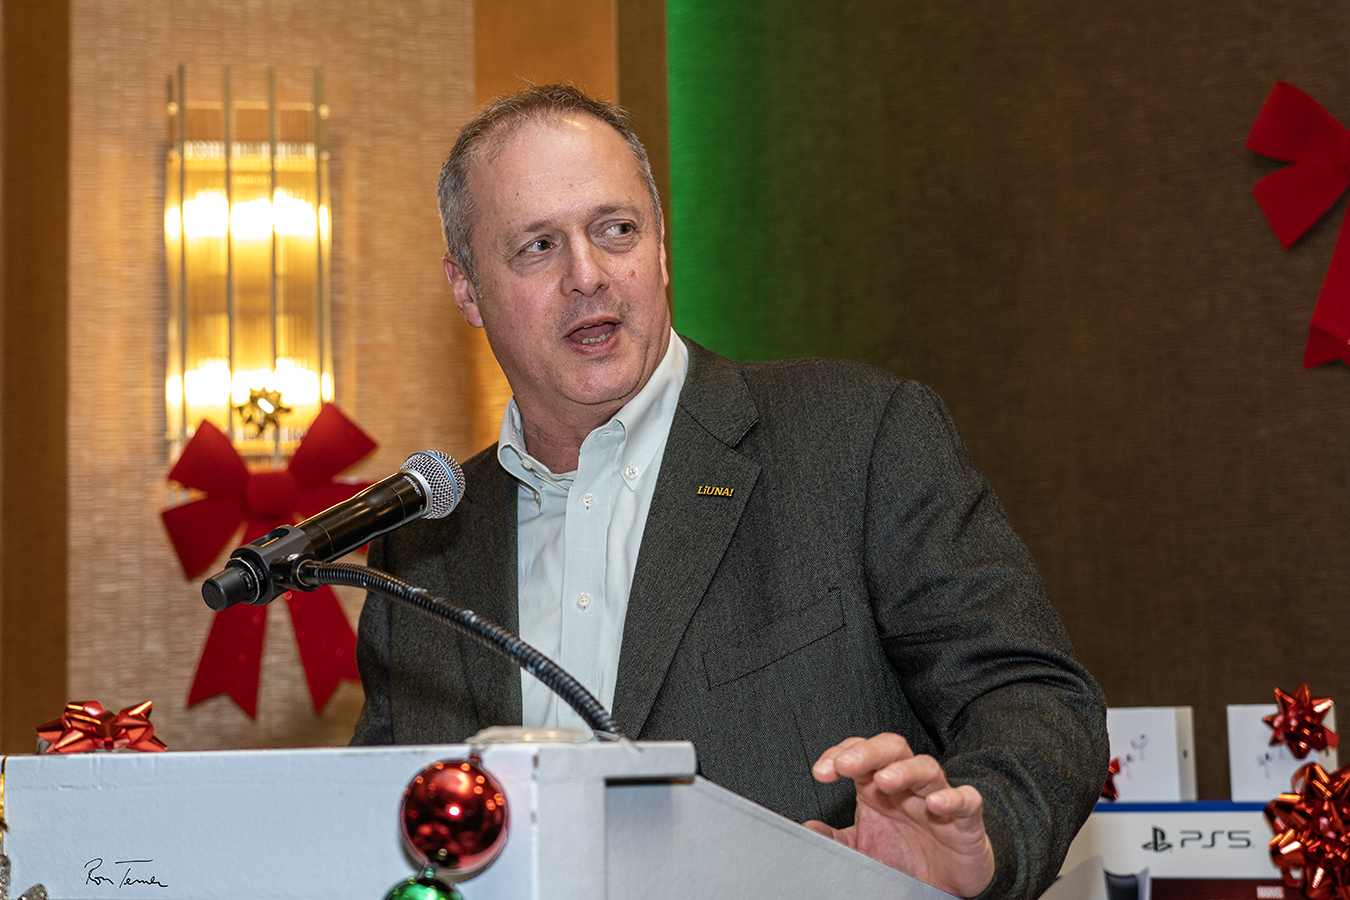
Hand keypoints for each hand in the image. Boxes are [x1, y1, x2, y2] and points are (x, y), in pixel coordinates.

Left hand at [804, 733, 995, 897]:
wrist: (946, 884)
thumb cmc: (904, 857)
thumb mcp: (863, 848)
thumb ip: (835, 838)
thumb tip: (807, 828)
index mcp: (879, 786)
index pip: (860, 753)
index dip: (840, 754)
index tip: (821, 773)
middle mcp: (908, 786)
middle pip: (892, 749)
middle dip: (868, 751)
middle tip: (846, 764)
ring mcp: (938, 797)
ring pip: (926, 768)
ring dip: (905, 770)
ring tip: (885, 779)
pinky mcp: (966, 820)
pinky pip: (966, 800)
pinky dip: (954, 798)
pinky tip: (936, 804)